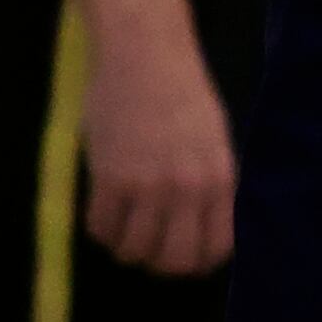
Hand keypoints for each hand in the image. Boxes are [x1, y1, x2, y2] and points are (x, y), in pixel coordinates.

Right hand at [81, 20, 237, 275]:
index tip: (185, 259)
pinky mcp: (110, 178)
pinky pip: (101, 227)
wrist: (145, 57)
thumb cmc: (183, 93)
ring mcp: (148, 185)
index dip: (199, 262)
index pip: (216, 246)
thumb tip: (199, 222)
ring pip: (134, 249)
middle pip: (174, 259)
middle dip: (160, 264)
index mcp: (220, 178)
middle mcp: (188, 188)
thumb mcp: (213, 139)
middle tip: (149, 253)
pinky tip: (105, 215)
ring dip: (126, 249)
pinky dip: (101, 230)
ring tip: (124, 234)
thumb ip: (209, 181)